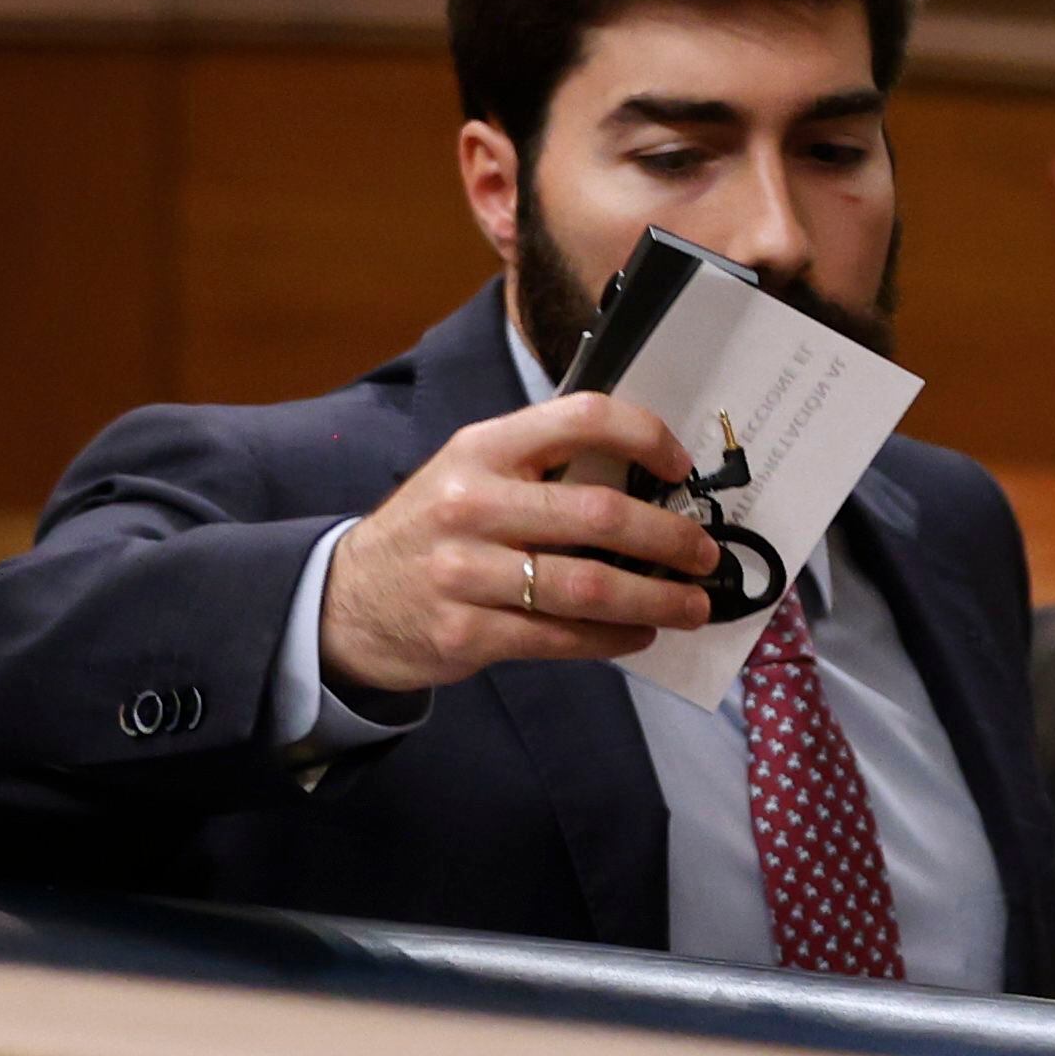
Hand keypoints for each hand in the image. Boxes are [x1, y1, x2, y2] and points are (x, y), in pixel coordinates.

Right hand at [317, 393, 723, 694]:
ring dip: (656, 599)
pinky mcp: (468, 632)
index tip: (680, 467)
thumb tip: (648, 479)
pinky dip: (614, 638)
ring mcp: (466, 571)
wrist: (350, 599)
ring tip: (693, 606)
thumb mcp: (473, 475)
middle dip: (670, 538)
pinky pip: (562, 638)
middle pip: (600, 515)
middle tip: (704, 556)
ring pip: (589, 586)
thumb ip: (543, 468)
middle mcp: (472, 502)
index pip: (581, 417)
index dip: (645, 436)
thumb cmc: (436, 529)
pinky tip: (640, 634)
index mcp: (483, 448)